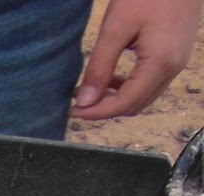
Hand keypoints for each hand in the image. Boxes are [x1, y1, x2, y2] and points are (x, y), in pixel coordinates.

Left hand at [71, 0, 203, 118]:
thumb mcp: (116, 28)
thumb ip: (100, 67)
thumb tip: (85, 101)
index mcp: (161, 64)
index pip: (124, 104)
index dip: (96, 112)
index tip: (72, 110)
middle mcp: (174, 68)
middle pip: (135, 105)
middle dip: (104, 109)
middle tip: (77, 101)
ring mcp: (178, 62)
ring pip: (143, 96)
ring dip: (116, 98)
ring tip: (89, 89)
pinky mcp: (176, 54)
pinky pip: (150, 82)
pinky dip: (129, 86)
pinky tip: (110, 76)